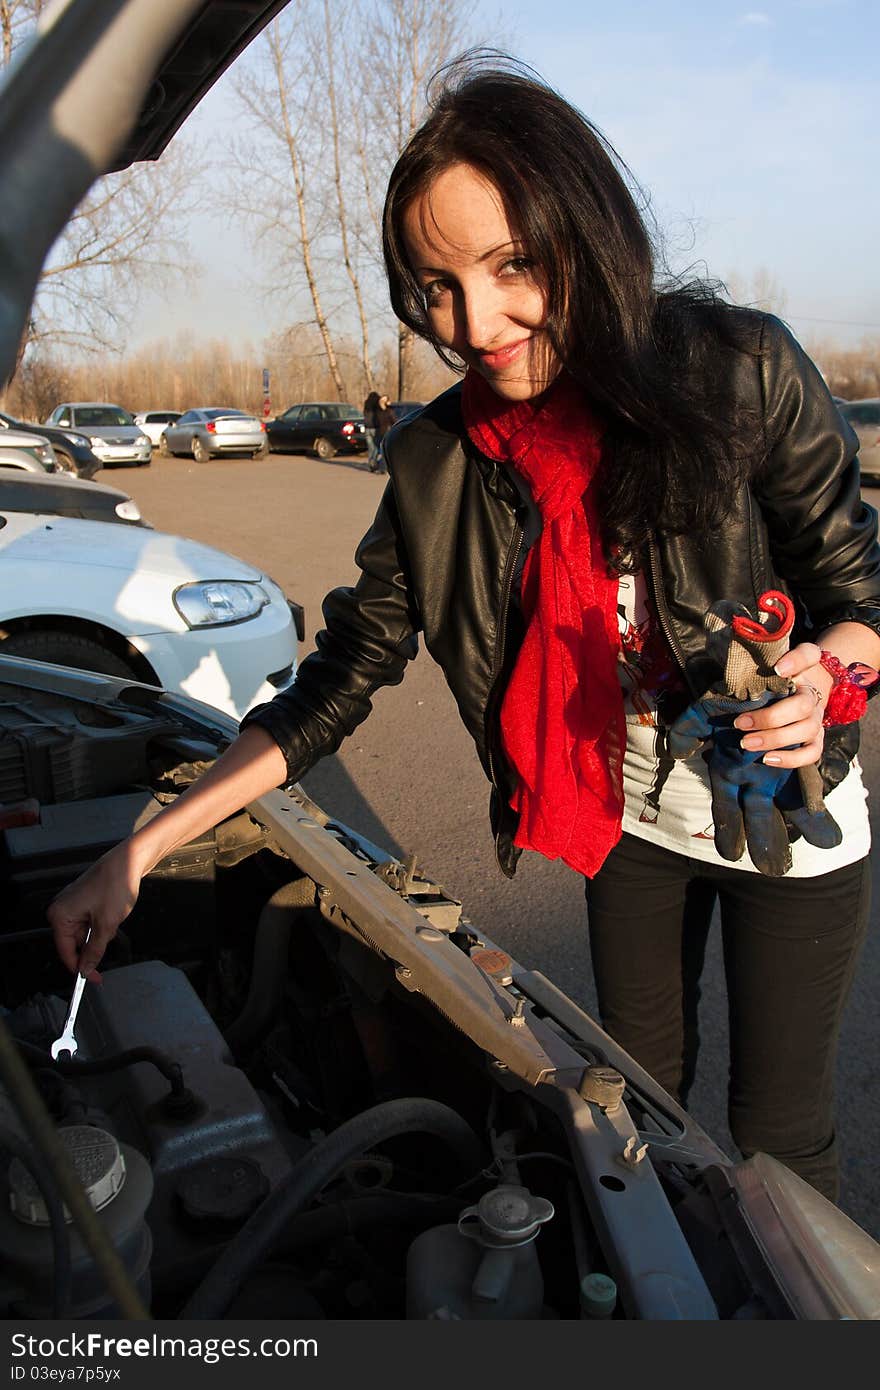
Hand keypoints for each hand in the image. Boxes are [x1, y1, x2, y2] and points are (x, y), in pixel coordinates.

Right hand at [47, 840, 143, 978]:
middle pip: (75, 943)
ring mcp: (73, 904)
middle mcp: (61, 909)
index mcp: (60, 915)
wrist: (128, 861)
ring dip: (101, 934)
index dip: (80, 968)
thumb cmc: (115, 885)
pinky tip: (112, 914)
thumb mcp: (106, 925)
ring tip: (113, 918)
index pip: (65, 952)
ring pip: (85, 933)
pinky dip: (102, 924)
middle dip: (94, 945)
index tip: (95, 979)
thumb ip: (94, 951)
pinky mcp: (84, 901)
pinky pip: (90, 922)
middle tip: (109, 939)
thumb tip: (86, 969)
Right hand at [668, 680, 840, 875]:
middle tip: (772, 870)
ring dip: (793, 830)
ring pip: (783, 809)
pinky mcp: (795, 759)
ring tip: (801, 857)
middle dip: (765, 841)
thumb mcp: (702, 715)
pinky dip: (814, 811)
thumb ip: (688, 731)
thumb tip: (678, 750)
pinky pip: (804, 789)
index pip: (727, 808)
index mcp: (728, 773)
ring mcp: (774, 772)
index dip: (730, 830)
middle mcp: (751, 778)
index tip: (732, 855)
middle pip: (758, 816)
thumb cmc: (727, 700)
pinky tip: (826, 835)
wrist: (755, 680)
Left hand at [732, 642, 830, 768]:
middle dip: (769, 717)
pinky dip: (791, 759)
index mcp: (804, 670)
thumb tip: (761, 667)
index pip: (809, 655)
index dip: (797, 661)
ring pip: (806, 730)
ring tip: (747, 743)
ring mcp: (816, 719)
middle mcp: (813, 695)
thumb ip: (761, 661)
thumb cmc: (778, 680)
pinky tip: (767, 759)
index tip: (778, 669)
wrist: (804, 692)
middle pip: (802, 706)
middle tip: (739, 723)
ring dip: (774, 739)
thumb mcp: (770, 665)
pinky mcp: (816, 740)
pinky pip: (812, 753)